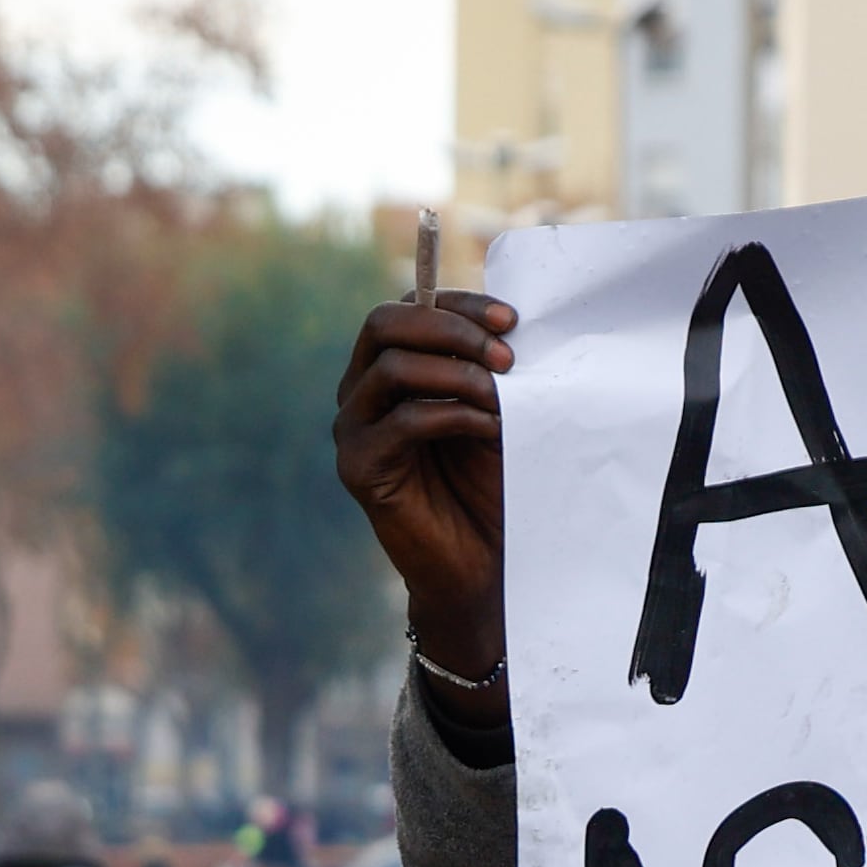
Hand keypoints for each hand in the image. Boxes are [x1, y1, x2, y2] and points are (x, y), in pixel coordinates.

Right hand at [335, 286, 516, 710]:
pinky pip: (402, 421)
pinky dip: (454, 416)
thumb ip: (488, 366)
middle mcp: (361, 390)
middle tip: (506, 358)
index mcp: (390, 366)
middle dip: (451, 329)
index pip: (410, 305)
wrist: (482, 562)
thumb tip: (511, 325)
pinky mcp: (357, 467)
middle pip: (384, 323)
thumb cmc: (491, 483)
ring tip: (502, 399)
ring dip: (457, 375)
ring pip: (392, 368)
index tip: (514, 320)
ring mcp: (353, 427)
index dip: (460, 304)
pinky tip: (489, 431)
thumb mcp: (496, 411)